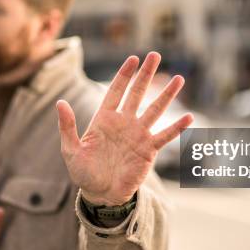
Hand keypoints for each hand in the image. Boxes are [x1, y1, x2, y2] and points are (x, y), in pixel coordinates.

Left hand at [56, 52, 192, 205]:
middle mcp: (124, 122)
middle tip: (155, 55)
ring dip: (166, 95)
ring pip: (155, 109)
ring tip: (178, 79)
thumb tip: (60, 102)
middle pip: (137, 93)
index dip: (124, 74)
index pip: (116, 90)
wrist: (101, 194)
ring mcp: (138, 134)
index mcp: (104, 118)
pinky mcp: (148, 150)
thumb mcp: (71, 149)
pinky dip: (177, 127)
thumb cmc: (84, 172)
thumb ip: (67, 126)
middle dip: (146, 75)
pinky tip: (189, 117)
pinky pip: (165, 136)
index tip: (133, 58)